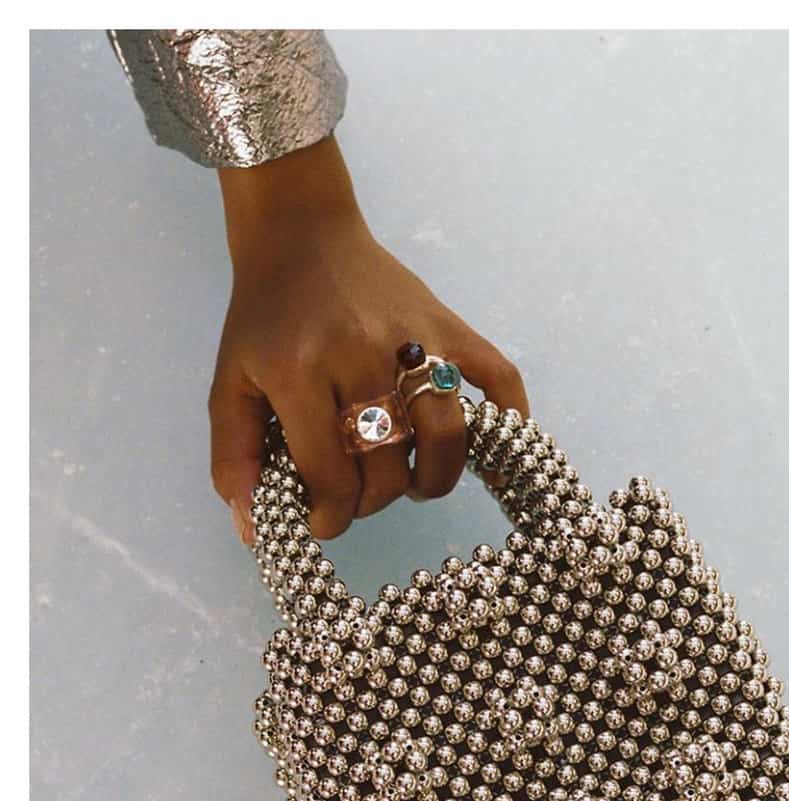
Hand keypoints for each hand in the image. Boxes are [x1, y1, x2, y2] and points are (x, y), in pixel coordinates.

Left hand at [206, 135, 529, 544]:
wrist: (302, 232)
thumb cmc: (266, 312)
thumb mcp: (230, 380)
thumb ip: (234, 455)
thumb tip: (255, 530)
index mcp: (298, 372)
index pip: (331, 473)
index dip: (330, 514)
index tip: (326, 521)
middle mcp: (361, 356)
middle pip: (388, 464)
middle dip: (374, 499)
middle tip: (361, 495)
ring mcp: (416, 339)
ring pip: (445, 436)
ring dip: (434, 478)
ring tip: (415, 483)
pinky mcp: (453, 326)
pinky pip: (499, 379)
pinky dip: (509, 422)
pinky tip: (496, 457)